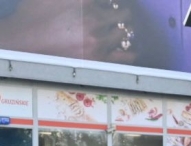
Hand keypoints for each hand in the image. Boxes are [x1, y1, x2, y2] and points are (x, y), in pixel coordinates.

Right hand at [0, 1, 137, 63]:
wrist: (23, 42)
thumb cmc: (35, 16)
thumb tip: (91, 2)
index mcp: (85, 1)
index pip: (116, 0)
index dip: (116, 2)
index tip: (114, 6)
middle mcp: (94, 19)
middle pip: (125, 13)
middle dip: (123, 12)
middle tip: (120, 15)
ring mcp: (99, 40)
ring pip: (127, 32)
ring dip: (125, 29)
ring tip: (122, 30)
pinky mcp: (100, 59)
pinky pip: (128, 54)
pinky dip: (131, 49)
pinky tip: (129, 46)